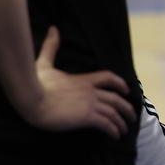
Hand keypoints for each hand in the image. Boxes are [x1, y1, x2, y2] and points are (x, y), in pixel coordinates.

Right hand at [20, 27, 135, 138]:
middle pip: (117, 98)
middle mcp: (91, 91)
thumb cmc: (36, 84)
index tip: (126, 90)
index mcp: (84, 79)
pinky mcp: (86, 117)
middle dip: (127, 108)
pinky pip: (106, 124)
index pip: (109, 78)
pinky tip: (115, 135)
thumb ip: (51, 48)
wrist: (32, 100)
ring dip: (121, 122)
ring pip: (114, 112)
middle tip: (132, 117)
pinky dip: (113, 129)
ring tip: (124, 130)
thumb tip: (53, 29)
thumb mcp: (44, 63)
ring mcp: (90, 104)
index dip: (120, 83)